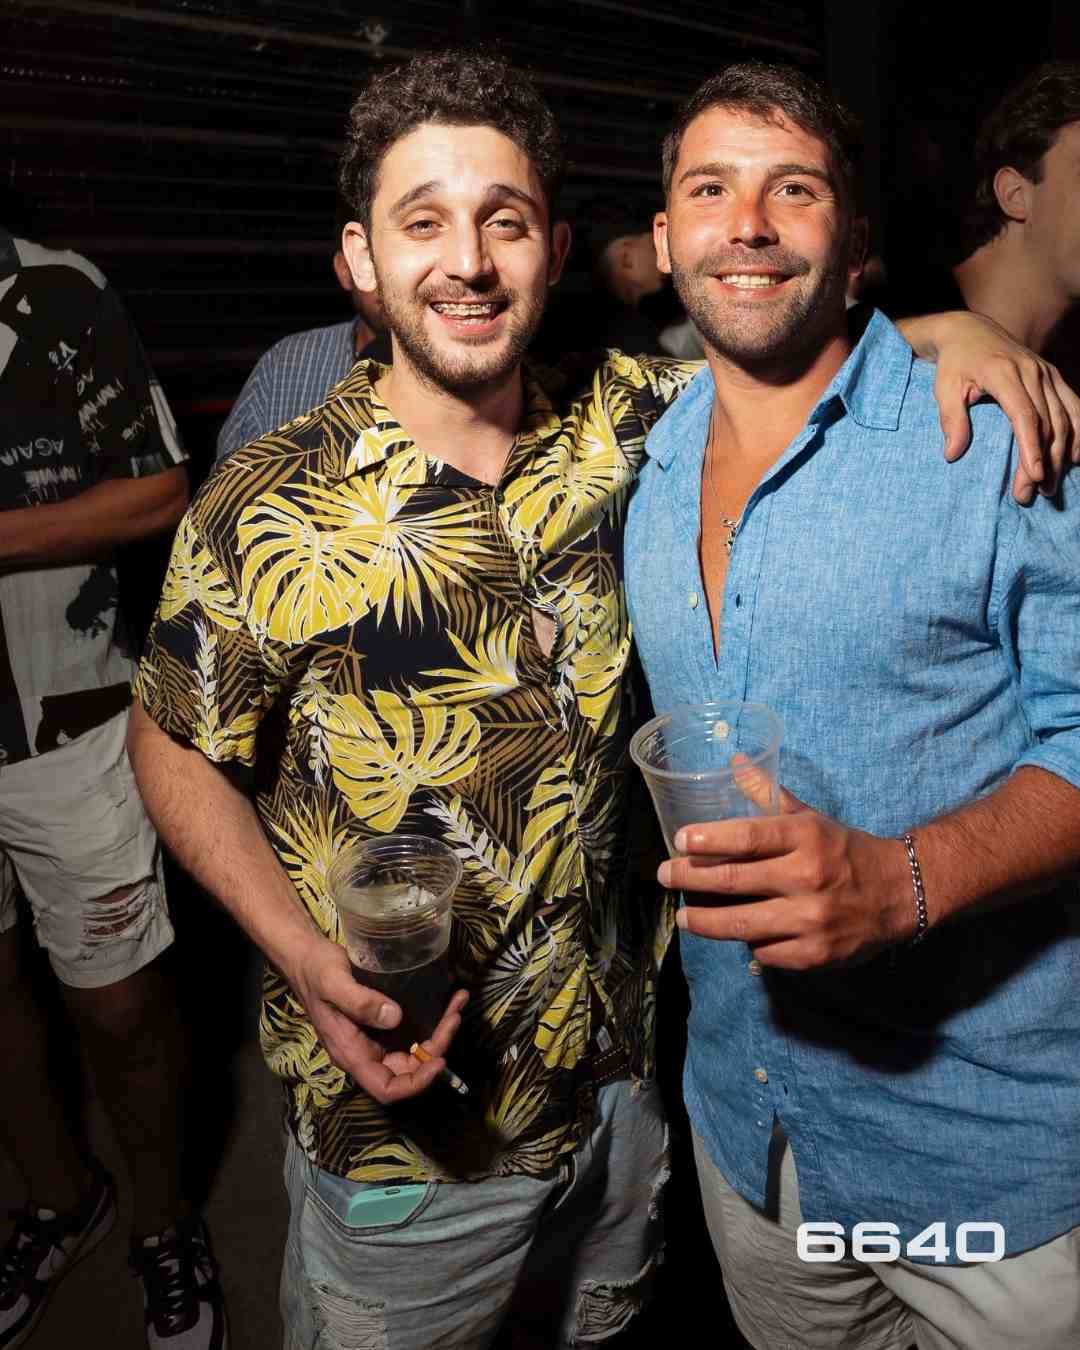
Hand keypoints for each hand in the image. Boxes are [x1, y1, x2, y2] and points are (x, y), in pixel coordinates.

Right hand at [287, 935, 467, 1103]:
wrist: (307, 956)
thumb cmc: (316, 971)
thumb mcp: (334, 983)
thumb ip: (361, 1002)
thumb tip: (395, 1017)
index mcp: (351, 1053)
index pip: (387, 1088)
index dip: (415, 1083)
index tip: (439, 1061)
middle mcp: (365, 1052)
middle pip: (408, 1068)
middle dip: (436, 1048)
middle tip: (454, 1017)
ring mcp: (374, 1038)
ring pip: (414, 1049)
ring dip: (439, 1032)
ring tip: (456, 1004)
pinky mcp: (382, 1021)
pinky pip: (411, 1029)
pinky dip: (432, 1018)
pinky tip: (446, 999)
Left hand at [657, 785, 914, 969]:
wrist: (900, 892)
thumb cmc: (844, 850)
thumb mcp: (810, 818)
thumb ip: (768, 794)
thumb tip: (734, 761)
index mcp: (806, 837)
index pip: (747, 836)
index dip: (707, 839)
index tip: (679, 841)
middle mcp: (807, 877)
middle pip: (732, 881)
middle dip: (689, 878)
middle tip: (664, 875)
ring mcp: (811, 919)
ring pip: (741, 924)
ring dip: (704, 920)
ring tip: (684, 916)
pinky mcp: (815, 954)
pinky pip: (765, 951)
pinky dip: (748, 943)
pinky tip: (737, 934)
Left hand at [930, 311, 1079, 503]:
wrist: (969, 331)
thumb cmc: (954, 363)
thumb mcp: (944, 388)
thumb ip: (951, 419)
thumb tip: (953, 454)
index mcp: (1005, 373)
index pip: (1025, 415)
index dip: (1031, 447)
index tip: (1034, 476)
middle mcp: (1033, 371)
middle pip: (1048, 422)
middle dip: (1044, 461)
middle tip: (1032, 494)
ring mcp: (1047, 373)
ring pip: (1065, 417)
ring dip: (1062, 453)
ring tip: (1051, 486)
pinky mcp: (1053, 376)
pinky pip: (1074, 406)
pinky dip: (1078, 432)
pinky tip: (1074, 458)